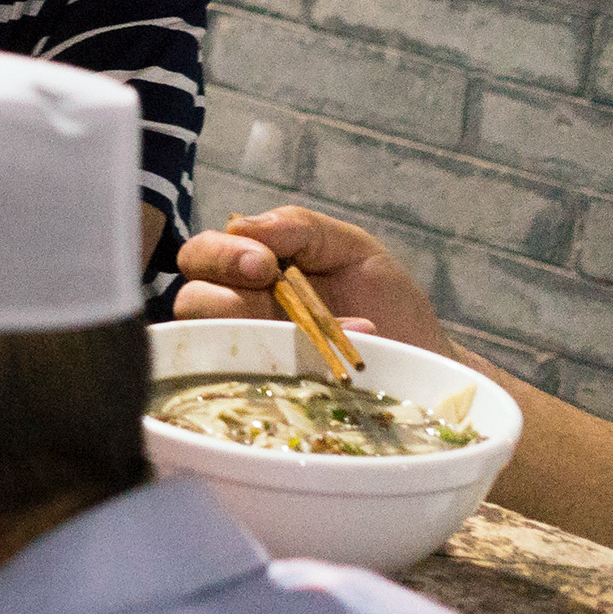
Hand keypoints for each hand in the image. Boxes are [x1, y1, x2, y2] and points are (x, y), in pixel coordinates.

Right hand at [173, 205, 446, 353]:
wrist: (422, 356)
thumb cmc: (386, 300)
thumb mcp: (352, 247)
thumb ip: (300, 227)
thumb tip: (243, 225)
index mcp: (251, 270)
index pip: (202, 254)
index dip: (220, 255)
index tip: (264, 263)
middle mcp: (238, 310)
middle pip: (190, 298)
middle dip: (220, 290)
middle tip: (268, 285)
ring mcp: (249, 353)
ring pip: (202, 340)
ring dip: (248, 328)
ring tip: (304, 330)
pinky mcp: (263, 388)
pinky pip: (238, 380)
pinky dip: (279, 363)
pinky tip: (324, 359)